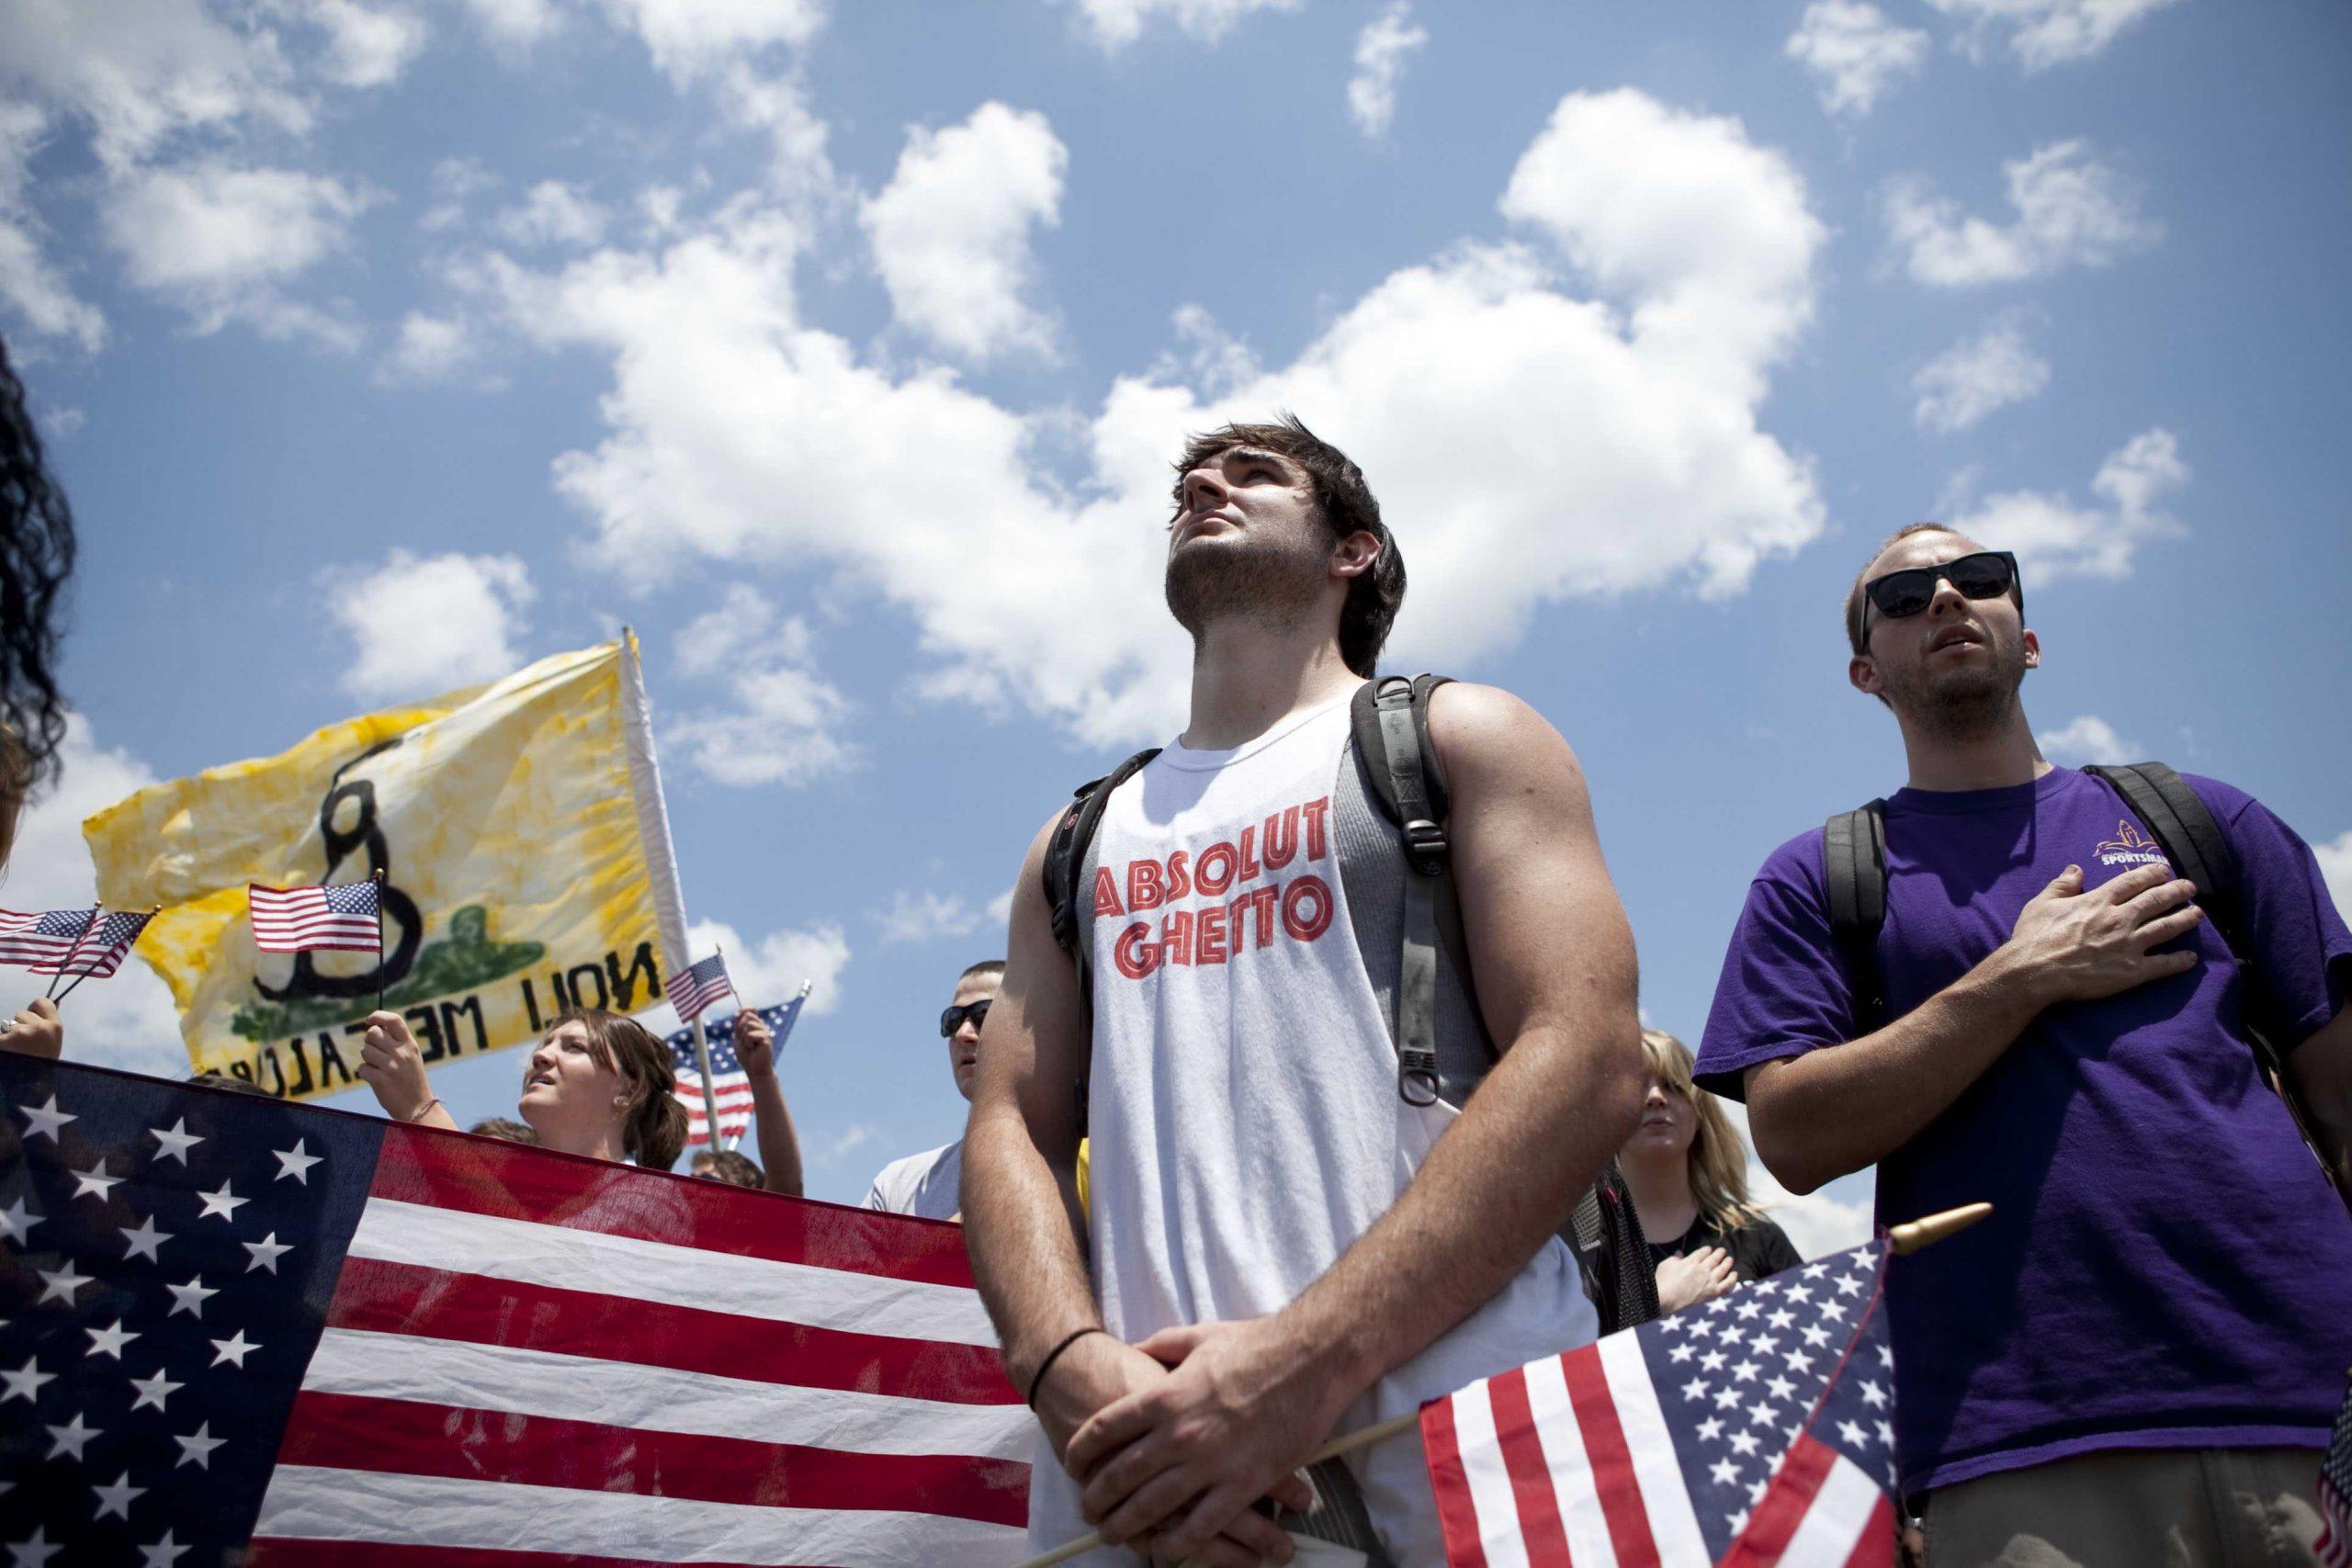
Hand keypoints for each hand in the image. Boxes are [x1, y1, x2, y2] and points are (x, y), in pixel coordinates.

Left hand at [1, 998, 61, 1059]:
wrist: (30, 1086)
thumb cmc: (42, 1064)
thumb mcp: (53, 1042)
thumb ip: (50, 1024)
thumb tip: (56, 1001)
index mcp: (55, 1027)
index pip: (42, 1002)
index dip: (35, 1009)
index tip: (32, 1018)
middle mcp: (39, 1027)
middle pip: (22, 1014)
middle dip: (20, 1025)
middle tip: (24, 1044)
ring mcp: (20, 1033)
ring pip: (9, 1024)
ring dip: (9, 1034)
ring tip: (16, 1050)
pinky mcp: (4, 1040)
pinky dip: (2, 1042)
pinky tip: (7, 1051)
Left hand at [357, 1010, 434, 1119]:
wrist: (418, 1107)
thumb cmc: (411, 1080)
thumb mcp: (411, 1057)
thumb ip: (397, 1042)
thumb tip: (376, 1026)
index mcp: (410, 1045)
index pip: (394, 1020)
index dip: (378, 1015)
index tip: (369, 1019)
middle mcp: (401, 1053)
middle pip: (373, 1033)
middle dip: (370, 1041)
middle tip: (376, 1052)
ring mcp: (390, 1067)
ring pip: (365, 1051)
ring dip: (368, 1059)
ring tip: (380, 1069)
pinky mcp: (380, 1080)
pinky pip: (362, 1068)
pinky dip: (365, 1073)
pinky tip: (376, 1080)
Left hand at [734, 1007, 774, 1079]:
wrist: (754, 1068)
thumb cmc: (746, 1054)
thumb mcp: (738, 1037)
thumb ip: (739, 1025)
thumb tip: (740, 1012)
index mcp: (755, 1025)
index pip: (750, 1010)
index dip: (743, 1011)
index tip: (736, 1017)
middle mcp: (761, 1026)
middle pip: (748, 1016)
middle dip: (740, 1029)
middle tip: (745, 1041)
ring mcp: (765, 1031)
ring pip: (748, 1025)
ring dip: (744, 1038)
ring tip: (750, 1046)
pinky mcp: (766, 1038)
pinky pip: (750, 1035)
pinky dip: (748, 1043)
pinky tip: (754, 1049)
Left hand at [1065, 1317, 1339, 1562]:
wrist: (1310, 1359)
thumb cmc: (1256, 1344)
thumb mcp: (1198, 1336)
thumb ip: (1161, 1346)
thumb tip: (1132, 1349)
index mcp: (1163, 1395)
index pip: (1104, 1429)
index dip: (1081, 1450)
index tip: (1074, 1464)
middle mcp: (1179, 1433)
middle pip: (1121, 1474)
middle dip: (1096, 1497)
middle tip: (1087, 1510)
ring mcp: (1210, 1463)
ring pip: (1153, 1507)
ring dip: (1126, 1526)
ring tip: (1112, 1535)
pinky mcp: (1243, 1485)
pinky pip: (1202, 1526)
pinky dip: (1179, 1542)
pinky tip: (1165, 1549)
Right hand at [1655, 1245, 1736, 1313]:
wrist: (1668, 1300)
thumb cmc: (1663, 1282)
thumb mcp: (1665, 1265)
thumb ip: (1675, 1258)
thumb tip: (1679, 1253)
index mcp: (1691, 1261)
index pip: (1703, 1252)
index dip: (1707, 1250)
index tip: (1709, 1249)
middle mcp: (1703, 1269)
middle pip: (1714, 1258)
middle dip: (1719, 1253)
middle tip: (1723, 1251)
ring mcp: (1710, 1281)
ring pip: (1722, 1269)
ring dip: (1727, 1263)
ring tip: (1730, 1259)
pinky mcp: (1714, 1293)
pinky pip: (1727, 1285)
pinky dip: (1732, 1279)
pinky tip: (1734, 1275)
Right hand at [1999, 862, 2202, 1007]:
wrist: (2034, 973)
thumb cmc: (2034, 937)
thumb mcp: (2041, 904)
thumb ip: (2062, 885)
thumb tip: (2076, 869)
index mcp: (2098, 901)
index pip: (2132, 882)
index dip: (2151, 874)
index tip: (2164, 870)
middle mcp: (2119, 919)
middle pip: (2156, 900)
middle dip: (2177, 891)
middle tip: (2190, 887)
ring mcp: (2128, 945)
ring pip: (2166, 927)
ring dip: (2185, 919)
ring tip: (2198, 913)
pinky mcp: (2132, 971)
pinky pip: (2163, 965)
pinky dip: (2180, 961)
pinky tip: (2192, 958)